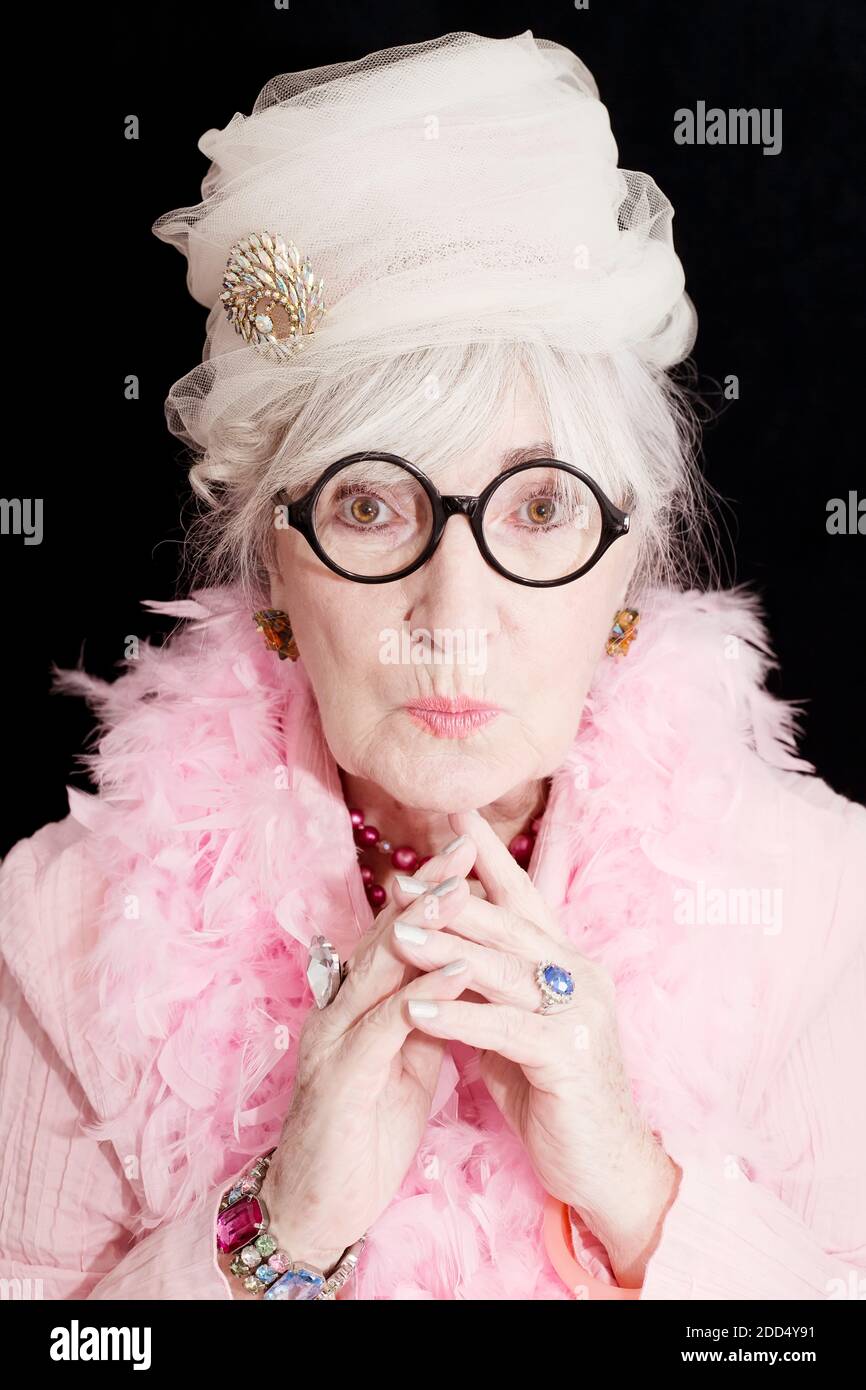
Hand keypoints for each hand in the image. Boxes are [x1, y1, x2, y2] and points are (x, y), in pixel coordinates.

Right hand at [236, 836, 476, 1298]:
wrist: (317, 1211)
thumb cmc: (363, 1137)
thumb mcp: (403, 1066)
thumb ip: (423, 1018)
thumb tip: (458, 976)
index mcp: (355, 1007)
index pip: (395, 935)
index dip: (431, 893)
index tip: (471, 855)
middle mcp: (337, 1011)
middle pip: (386, 937)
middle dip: (428, 891)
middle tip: (466, 849)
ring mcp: (333, 1042)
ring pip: (380, 970)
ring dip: (423, 929)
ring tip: (463, 893)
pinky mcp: (340, 1081)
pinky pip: (384, 1029)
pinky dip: (421, 998)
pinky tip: (455, 976)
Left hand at [390, 809, 680, 1286]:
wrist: (606, 1167)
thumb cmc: (556, 1097)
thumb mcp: (516, 1031)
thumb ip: (490, 990)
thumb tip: (442, 955)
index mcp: (566, 964)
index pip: (525, 897)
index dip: (489, 856)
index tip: (452, 815)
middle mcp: (579, 975)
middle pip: (508, 923)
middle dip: (452, 898)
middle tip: (400, 881)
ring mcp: (578, 1011)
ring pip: (502, 967)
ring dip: (445, 949)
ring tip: (396, 935)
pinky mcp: (567, 1053)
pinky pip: (503, 1025)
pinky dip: (457, 1014)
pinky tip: (415, 1006)